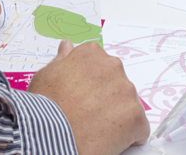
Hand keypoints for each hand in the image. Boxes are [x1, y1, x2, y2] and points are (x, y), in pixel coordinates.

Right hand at [29, 39, 149, 154]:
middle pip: (117, 85)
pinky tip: (109, 140)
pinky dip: (129, 136)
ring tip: (97, 128)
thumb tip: (68, 46)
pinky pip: (139, 128)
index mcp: (92, 54)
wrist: (50, 134)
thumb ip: (63, 60)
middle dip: (108, 99)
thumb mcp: (47, 75)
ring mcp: (126, 90)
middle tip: (90, 115)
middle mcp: (113, 66)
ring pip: (129, 105)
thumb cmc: (46, 106)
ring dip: (118, 116)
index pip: (101, 67)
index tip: (84, 97)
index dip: (93, 86)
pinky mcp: (135, 115)